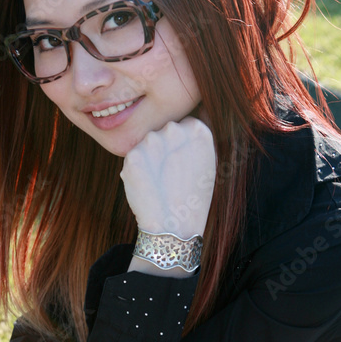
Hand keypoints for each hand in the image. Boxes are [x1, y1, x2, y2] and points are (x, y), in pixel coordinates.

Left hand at [120, 117, 215, 237]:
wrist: (174, 225)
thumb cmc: (194, 197)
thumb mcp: (208, 163)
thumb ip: (197, 139)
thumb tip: (196, 116)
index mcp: (198, 129)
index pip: (184, 124)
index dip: (181, 144)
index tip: (182, 162)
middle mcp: (174, 129)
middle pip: (163, 131)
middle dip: (164, 148)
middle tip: (170, 174)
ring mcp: (152, 141)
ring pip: (147, 144)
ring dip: (149, 158)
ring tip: (160, 181)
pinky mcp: (132, 155)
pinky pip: (133, 157)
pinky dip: (137, 170)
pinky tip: (148, 185)